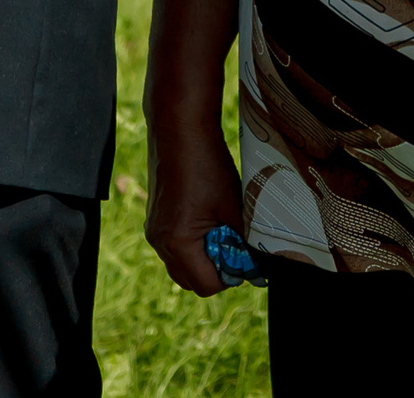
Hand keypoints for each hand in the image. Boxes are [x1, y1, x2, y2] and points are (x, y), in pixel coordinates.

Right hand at [144, 110, 244, 297]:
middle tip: (236, 247)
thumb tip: (259, 265)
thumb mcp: (234, 207)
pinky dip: (193, 242)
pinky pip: (174, 245)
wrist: (180, 128)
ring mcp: (154, 230)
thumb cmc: (208, 166)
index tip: (246, 258)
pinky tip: (208, 216)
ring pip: (181, 263)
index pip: (206, 285)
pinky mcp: (155, 217)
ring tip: (222, 229)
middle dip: (216, 271)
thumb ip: (245, 241)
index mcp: (177, 242)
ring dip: (204, 256)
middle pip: (190, 280)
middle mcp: (159, 241)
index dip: (231, 277)